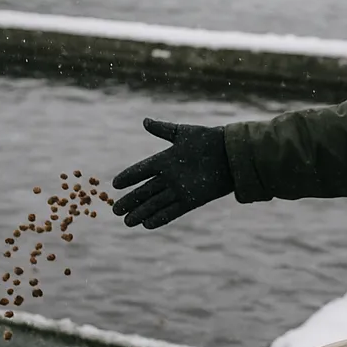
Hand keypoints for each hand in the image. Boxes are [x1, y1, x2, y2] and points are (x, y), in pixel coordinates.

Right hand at [112, 119, 233, 228]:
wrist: (231, 153)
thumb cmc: (209, 140)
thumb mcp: (183, 133)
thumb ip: (163, 129)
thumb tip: (144, 121)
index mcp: (166, 160)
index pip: (142, 170)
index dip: (129, 177)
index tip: (115, 184)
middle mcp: (170, 177)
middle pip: (146, 191)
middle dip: (131, 201)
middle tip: (115, 210)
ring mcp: (180, 189)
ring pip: (156, 203)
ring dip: (142, 213)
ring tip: (127, 222)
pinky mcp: (191, 200)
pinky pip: (172, 211)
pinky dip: (160, 218)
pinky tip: (147, 225)